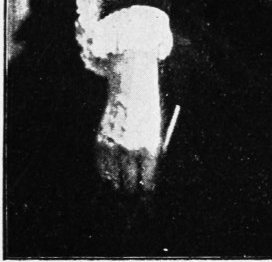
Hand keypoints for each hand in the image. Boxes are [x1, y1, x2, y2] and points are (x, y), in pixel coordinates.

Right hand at [96, 50, 163, 194]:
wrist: (131, 91)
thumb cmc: (147, 114)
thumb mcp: (156, 135)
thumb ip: (151, 159)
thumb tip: (145, 183)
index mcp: (148, 149)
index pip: (147, 182)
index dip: (147, 192)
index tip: (146, 196)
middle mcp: (130, 150)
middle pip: (129, 185)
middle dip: (132, 192)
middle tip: (132, 195)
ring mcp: (113, 147)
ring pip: (113, 180)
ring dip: (117, 185)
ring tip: (121, 187)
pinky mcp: (101, 143)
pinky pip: (101, 168)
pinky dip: (105, 174)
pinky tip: (110, 175)